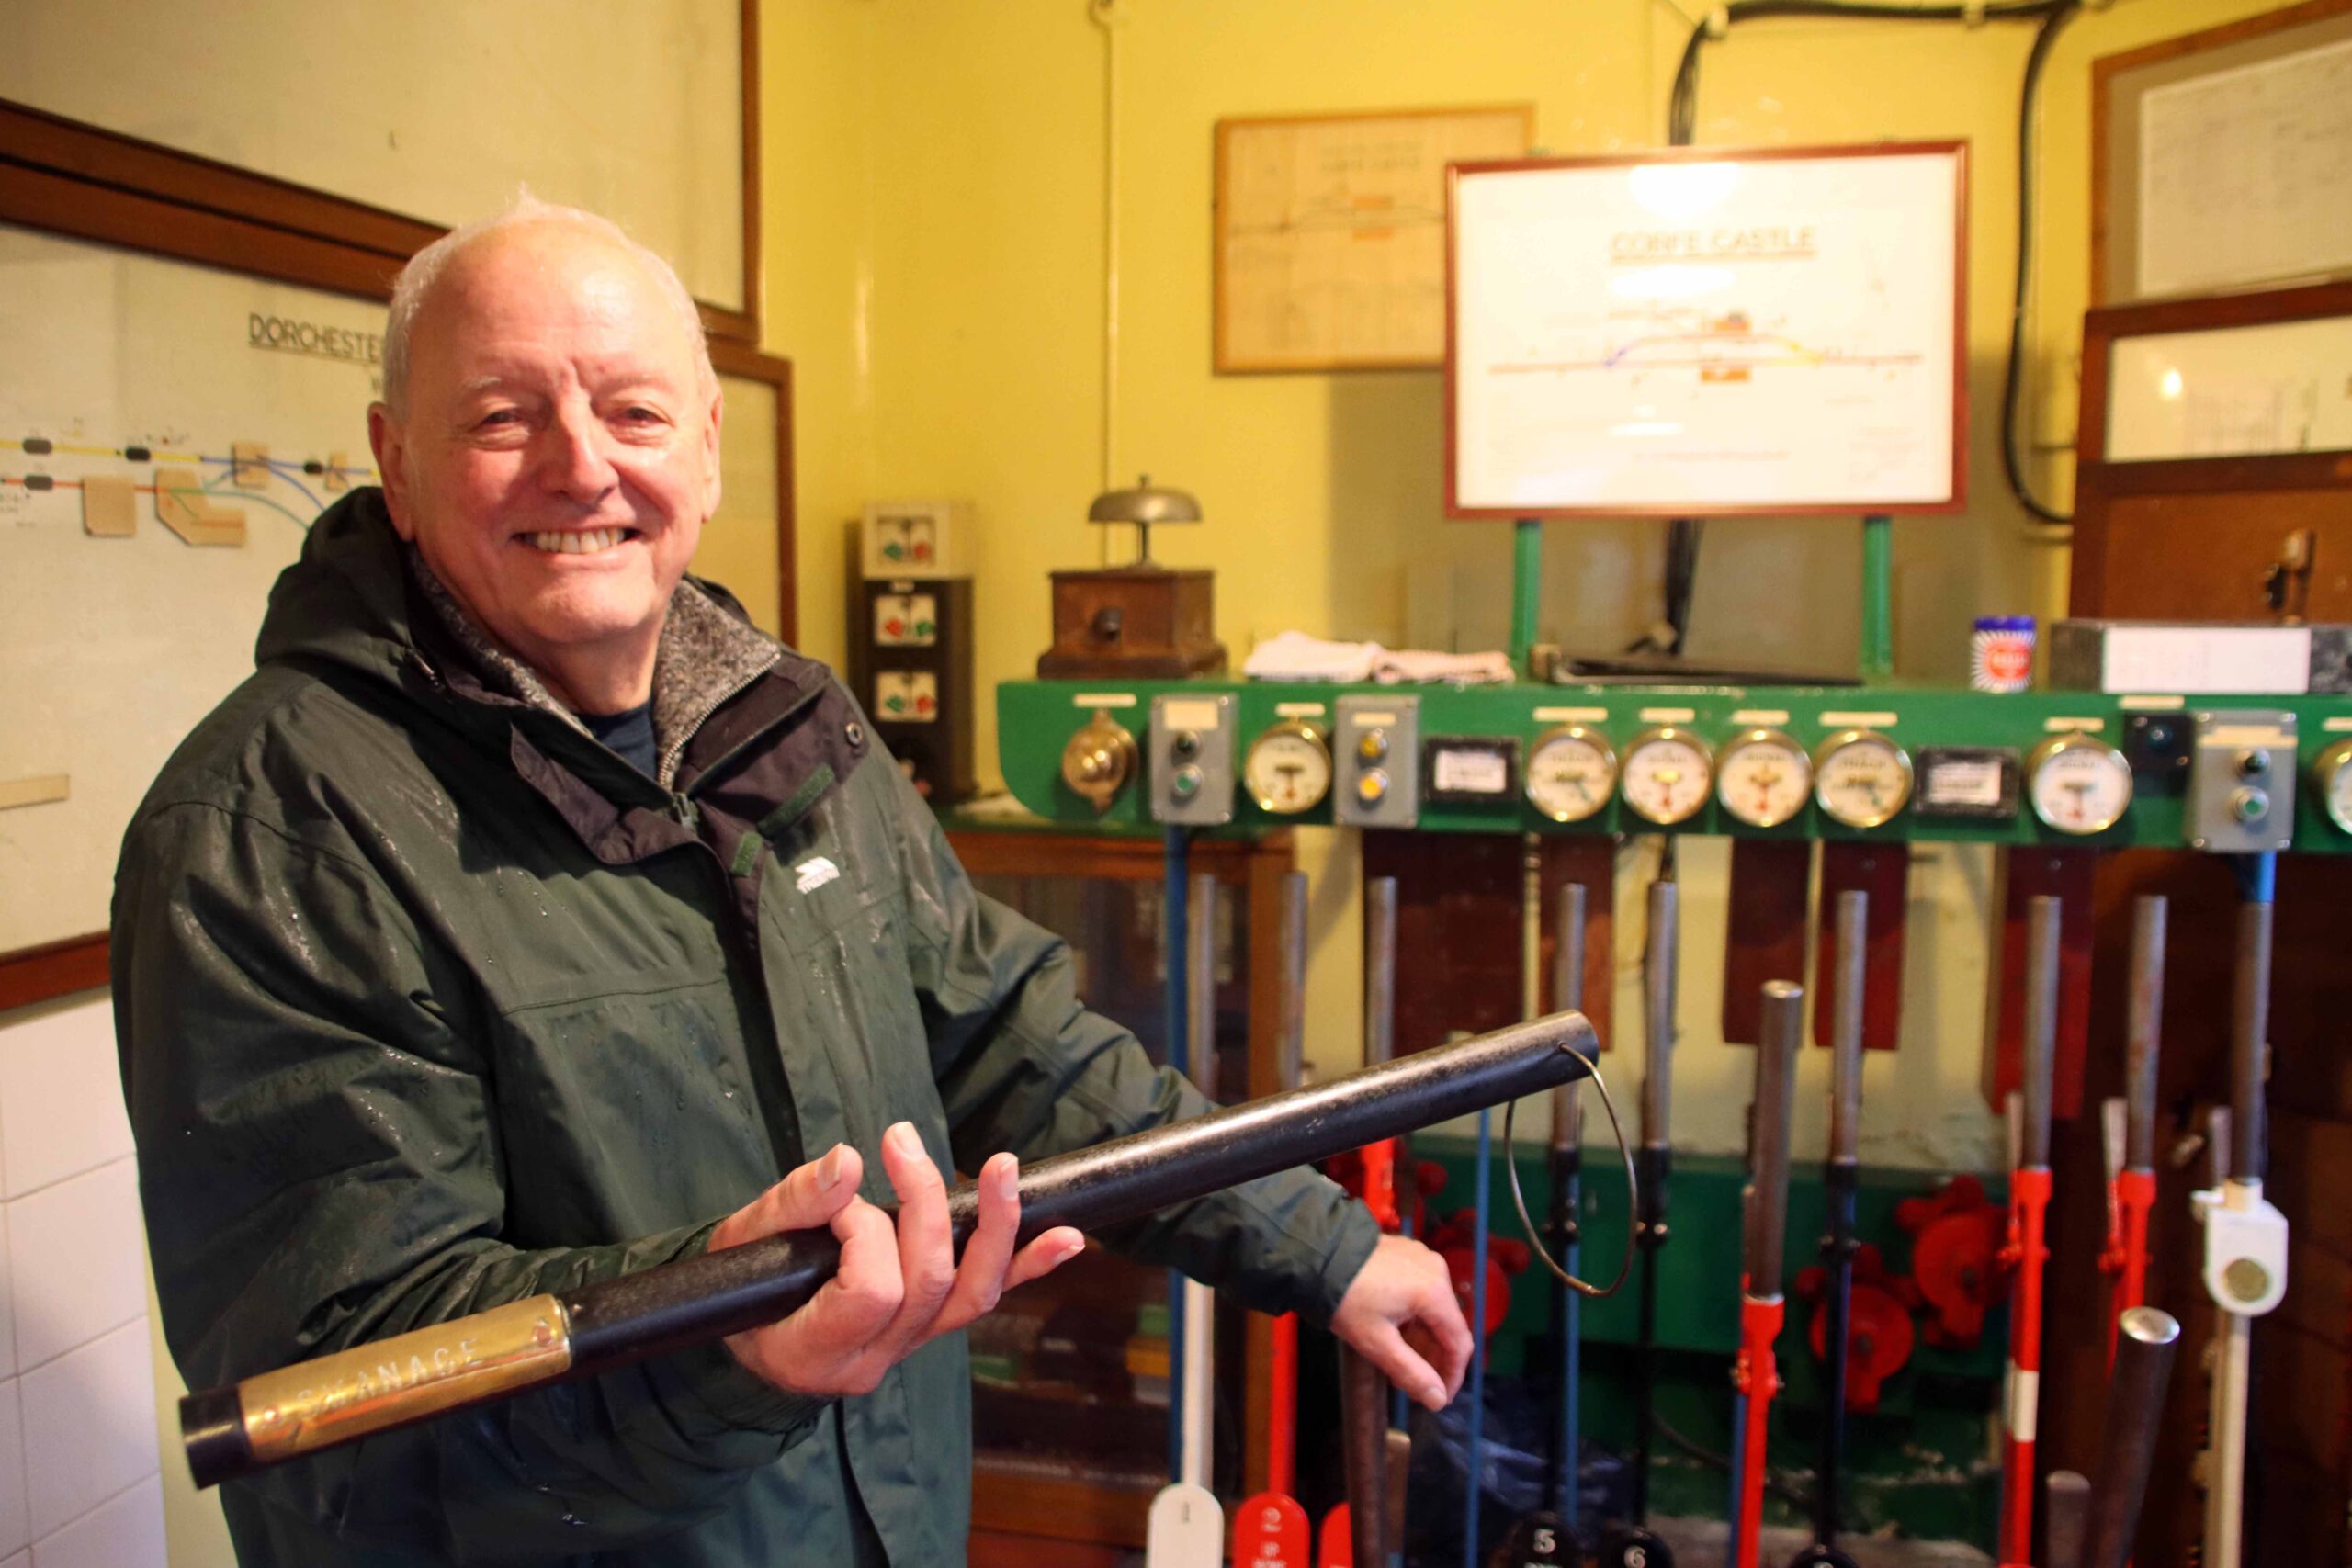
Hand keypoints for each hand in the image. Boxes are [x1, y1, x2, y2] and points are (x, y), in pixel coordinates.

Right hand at [708, 1124, 1085, 1397]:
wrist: (746, 1328)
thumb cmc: (738, 1280)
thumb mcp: (744, 1239)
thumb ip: (794, 1203)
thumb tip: (849, 1162)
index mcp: (813, 1350)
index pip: (872, 1290)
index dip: (865, 1232)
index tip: (840, 1198)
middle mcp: (869, 1361)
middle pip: (928, 1284)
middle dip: (923, 1205)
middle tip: (901, 1142)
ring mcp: (906, 1349)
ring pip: (970, 1297)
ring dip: (995, 1229)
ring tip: (1004, 1170)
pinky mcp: (929, 1329)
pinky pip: (983, 1300)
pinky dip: (1026, 1266)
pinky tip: (1067, 1237)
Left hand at [1329, 1234, 1471, 1410]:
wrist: (1315, 1256)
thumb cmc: (1346, 1301)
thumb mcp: (1377, 1343)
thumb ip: (1412, 1373)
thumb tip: (1438, 1400)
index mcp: (1435, 1292)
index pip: (1460, 1344)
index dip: (1453, 1376)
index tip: (1439, 1398)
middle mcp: (1436, 1270)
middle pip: (1447, 1325)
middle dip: (1433, 1358)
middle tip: (1412, 1384)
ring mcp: (1422, 1258)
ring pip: (1434, 1309)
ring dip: (1422, 1338)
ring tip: (1398, 1362)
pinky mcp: (1407, 1253)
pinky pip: (1421, 1291)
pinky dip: (1414, 1316)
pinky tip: (1395, 1332)